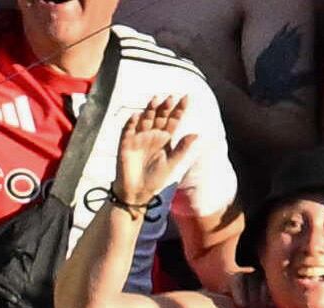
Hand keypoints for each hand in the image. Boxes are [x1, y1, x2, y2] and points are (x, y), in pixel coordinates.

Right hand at [110, 94, 193, 209]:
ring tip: (156, 100)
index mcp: (165, 139)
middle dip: (165, 107)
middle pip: (159, 117)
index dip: (179, 109)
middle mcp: (152, 135)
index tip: (186, 98)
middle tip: (171, 98)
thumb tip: (197, 134)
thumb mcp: (172, 163)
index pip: (173, 120)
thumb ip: (182, 148)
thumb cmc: (155, 178)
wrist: (137, 192)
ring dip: (149, 110)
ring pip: (145, 120)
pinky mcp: (126, 145)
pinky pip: (128, 131)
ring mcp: (139, 139)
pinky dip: (131, 123)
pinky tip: (136, 116)